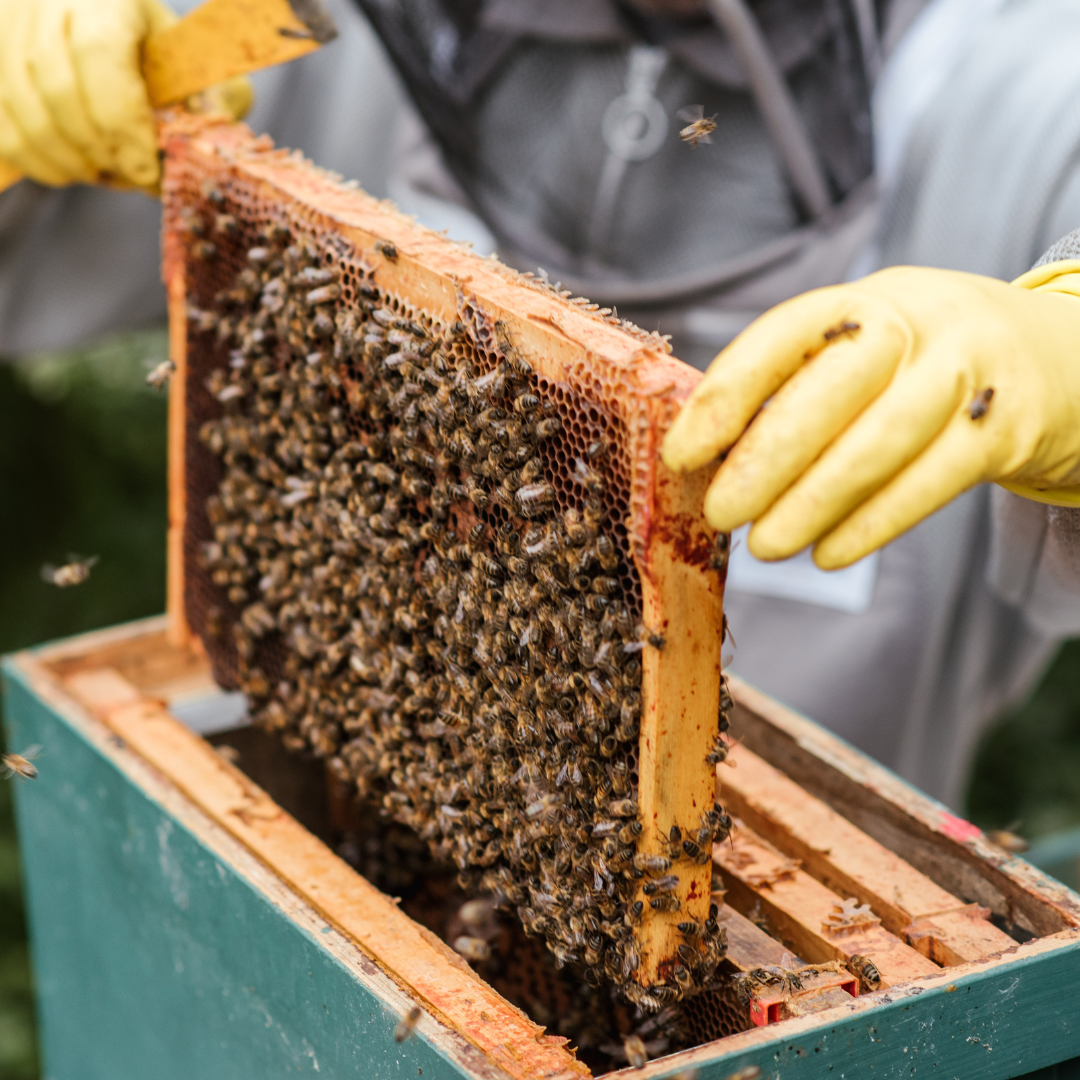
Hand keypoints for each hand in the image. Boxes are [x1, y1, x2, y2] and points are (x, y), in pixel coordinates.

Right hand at [0, 0, 250, 191]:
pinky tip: (82, 168)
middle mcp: (43, 2)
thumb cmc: (163, 53)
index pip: (100, 56)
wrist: (109, 24)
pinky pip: (9, 136)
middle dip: (105, 153)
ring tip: (114, 173)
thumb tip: (203, 146)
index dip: (125, 125)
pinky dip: (47, 166)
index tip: (150, 170)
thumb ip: (215, 101)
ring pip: (28, 119)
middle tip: (138, 178)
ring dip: (77, 164)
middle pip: (59, 93)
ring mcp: (7, 31)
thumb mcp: (199, 66)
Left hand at [661, 263, 1079, 568]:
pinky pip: (933, 480)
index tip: (682, 453)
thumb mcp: (867, 351)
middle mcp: (918, 322)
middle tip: (720, 514)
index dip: (727, 394)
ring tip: (766, 546)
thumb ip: (799, 390)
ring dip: (815, 500)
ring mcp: (967, 371)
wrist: (1057, 357)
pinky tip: (828, 552)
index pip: (784, 335)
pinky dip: (874, 522)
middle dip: (768, 456)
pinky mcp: (1005, 426)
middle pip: (834, 386)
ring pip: (883, 439)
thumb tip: (708, 460)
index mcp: (863, 301)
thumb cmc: (922, 365)